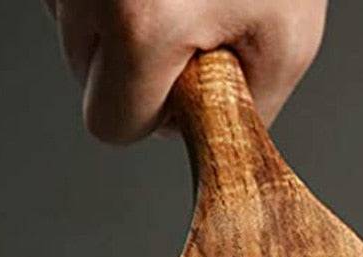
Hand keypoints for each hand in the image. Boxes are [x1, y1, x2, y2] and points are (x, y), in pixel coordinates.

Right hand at [44, 0, 327, 143]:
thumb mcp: (288, 39)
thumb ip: (246, 107)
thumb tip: (208, 135)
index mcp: (141, 22)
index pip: (109, 125)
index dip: (148, 115)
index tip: (177, 89)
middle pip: (84, 73)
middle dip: (134, 64)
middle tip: (187, 22)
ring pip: (74, 23)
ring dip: (122, 16)